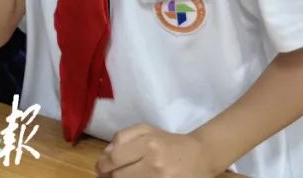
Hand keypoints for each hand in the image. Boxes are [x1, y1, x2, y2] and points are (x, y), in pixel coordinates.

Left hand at [95, 125, 216, 177]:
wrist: (200, 156)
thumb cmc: (169, 142)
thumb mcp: (147, 130)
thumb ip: (123, 137)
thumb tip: (106, 153)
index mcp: (148, 144)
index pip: (115, 158)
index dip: (103, 165)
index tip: (101, 167)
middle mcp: (155, 164)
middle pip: (119, 176)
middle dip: (110, 176)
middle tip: (109, 174)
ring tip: (121, 176)